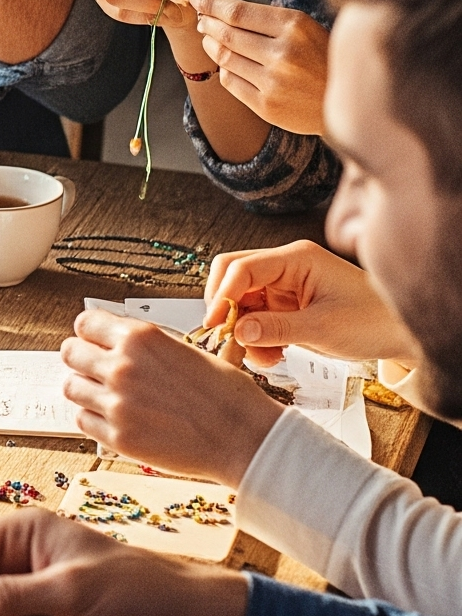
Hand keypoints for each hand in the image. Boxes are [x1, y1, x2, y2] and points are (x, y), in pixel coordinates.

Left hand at [61, 309, 280, 485]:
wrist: (245, 438)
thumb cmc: (225, 395)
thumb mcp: (184, 350)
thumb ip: (144, 346)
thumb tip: (116, 342)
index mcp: (140, 338)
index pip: (85, 323)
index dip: (90, 333)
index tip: (95, 342)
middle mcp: (123, 366)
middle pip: (70, 352)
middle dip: (82, 359)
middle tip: (97, 370)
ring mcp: (117, 403)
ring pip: (71, 386)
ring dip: (86, 389)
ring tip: (107, 396)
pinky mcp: (118, 436)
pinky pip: (82, 419)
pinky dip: (93, 418)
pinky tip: (114, 418)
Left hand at [187, 0, 330, 134]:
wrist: (348, 101)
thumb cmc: (324, 59)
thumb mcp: (306, 28)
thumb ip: (268, 21)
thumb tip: (221, 10)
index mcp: (294, 26)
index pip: (237, 12)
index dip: (211, 4)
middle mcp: (282, 53)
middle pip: (226, 33)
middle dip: (207, 23)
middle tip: (202, 19)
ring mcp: (273, 81)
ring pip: (223, 57)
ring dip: (211, 44)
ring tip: (209, 37)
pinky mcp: (266, 105)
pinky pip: (229, 81)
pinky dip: (224, 68)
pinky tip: (227, 62)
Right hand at [205, 239, 412, 370]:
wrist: (403, 335)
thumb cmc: (374, 321)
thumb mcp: (324, 328)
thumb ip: (277, 328)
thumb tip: (237, 331)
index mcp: (296, 259)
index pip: (241, 268)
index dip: (221, 294)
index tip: (213, 324)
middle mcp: (286, 268)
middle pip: (234, 278)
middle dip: (226, 309)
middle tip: (227, 338)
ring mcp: (285, 287)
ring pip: (242, 301)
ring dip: (242, 329)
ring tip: (260, 356)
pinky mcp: (287, 306)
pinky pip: (256, 317)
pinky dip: (256, 337)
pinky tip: (270, 355)